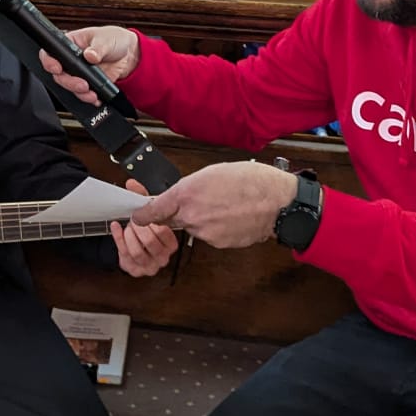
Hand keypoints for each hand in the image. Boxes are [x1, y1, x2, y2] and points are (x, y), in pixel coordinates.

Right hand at [39, 25, 140, 101]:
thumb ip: (98, 48)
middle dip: (69, 82)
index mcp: (70, 44)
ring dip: (80, 93)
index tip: (57, 68)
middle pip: (59, 75)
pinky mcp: (88, 84)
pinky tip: (97, 98)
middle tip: (83, 84)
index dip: (49, 62)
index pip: (50, 52)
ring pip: (70, 87)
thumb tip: (90, 55)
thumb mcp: (106, 39)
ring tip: (92, 94)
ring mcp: (78, 74)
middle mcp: (71, 60)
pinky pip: (83, 95)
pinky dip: (89, 99)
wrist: (128, 55)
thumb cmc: (113, 39)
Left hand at [110, 181, 178, 276]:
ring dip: (129, 236)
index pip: (163, 232)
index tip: (141, 212)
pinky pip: (125, 255)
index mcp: (171, 244)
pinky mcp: (136, 270)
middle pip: (150, 242)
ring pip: (137, 252)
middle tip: (133, 220)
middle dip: (138, 228)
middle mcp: (163, 257)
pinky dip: (118, 239)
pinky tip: (116, 228)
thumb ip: (142, 198)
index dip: (150, 220)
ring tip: (127, 227)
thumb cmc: (146, 232)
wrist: (135, 252)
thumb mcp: (148, 214)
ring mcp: (150, 265)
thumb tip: (131, 184)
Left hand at [130, 162, 297, 250]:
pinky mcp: (218, 243)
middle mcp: (192, 215)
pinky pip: (210, 235)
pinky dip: (218, 227)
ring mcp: (205, 232)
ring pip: (195, 227)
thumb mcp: (214, 172)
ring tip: (227, 205)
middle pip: (176, 218)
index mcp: (188, 192)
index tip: (137, 216)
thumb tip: (180, 197)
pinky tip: (233, 216)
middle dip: (185, 211)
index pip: (154, 210)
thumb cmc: (251, 180)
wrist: (278, 201)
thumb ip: (191, 187)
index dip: (143, 214)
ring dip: (204, 219)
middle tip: (207, 200)